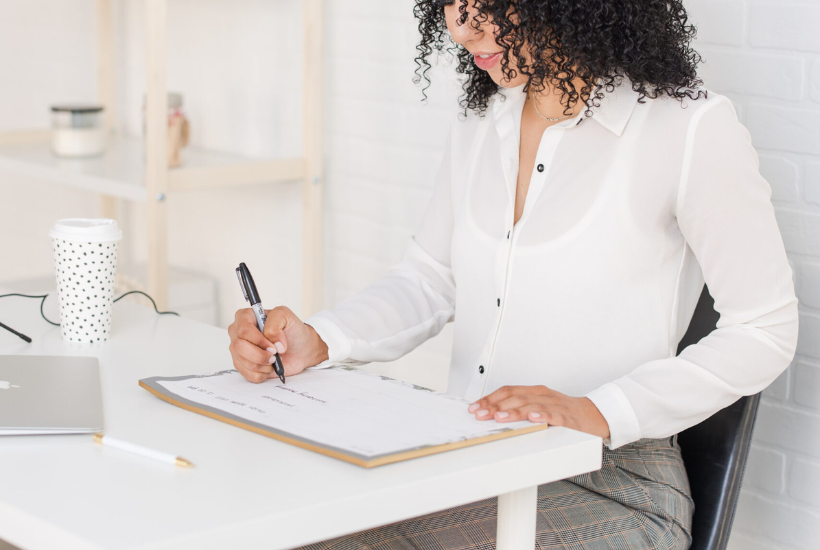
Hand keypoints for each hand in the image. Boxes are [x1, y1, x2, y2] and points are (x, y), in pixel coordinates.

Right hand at [227, 306, 328, 383]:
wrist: (300, 349)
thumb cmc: (292, 330)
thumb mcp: (286, 316)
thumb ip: (275, 323)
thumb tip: (271, 342)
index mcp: (245, 317)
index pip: (242, 330)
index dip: (258, 340)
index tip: (274, 346)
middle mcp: (237, 333)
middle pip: (239, 346)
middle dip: (260, 354)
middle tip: (275, 355)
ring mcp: (238, 351)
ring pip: (244, 362)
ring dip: (264, 364)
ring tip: (274, 359)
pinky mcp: (243, 366)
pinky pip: (248, 374)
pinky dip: (263, 373)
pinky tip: (269, 366)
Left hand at [467, 385, 610, 439]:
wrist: (594, 415)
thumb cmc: (563, 411)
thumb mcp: (539, 406)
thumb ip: (519, 408)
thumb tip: (492, 414)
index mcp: (535, 391)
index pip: (508, 391)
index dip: (490, 398)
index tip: (474, 407)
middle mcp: (543, 395)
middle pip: (515, 397)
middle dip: (495, 406)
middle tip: (480, 414)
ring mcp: (555, 405)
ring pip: (531, 405)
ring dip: (513, 411)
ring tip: (499, 417)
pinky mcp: (567, 417)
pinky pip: (554, 415)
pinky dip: (543, 416)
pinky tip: (533, 418)